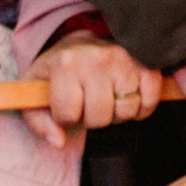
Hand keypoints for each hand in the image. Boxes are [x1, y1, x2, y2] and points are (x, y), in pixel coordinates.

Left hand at [23, 34, 161, 150]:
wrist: (79, 44)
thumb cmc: (56, 73)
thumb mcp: (34, 94)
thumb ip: (39, 122)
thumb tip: (59, 141)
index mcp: (65, 65)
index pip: (68, 115)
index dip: (66, 117)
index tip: (67, 105)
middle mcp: (96, 59)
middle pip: (100, 116)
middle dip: (93, 119)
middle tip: (89, 106)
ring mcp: (124, 60)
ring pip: (126, 110)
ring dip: (118, 114)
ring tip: (109, 101)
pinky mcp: (146, 63)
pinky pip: (150, 99)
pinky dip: (143, 108)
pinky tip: (131, 101)